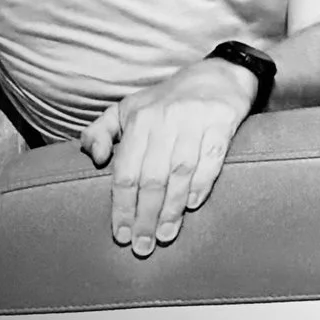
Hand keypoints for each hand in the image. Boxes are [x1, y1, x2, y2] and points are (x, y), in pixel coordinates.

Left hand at [80, 58, 259, 255]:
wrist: (219, 73)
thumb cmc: (168, 100)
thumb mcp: (127, 108)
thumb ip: (100, 131)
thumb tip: (95, 159)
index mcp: (140, 119)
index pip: (125, 170)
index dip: (122, 206)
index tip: (121, 234)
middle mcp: (165, 119)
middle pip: (152, 177)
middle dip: (145, 216)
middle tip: (143, 245)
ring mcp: (196, 119)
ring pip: (180, 172)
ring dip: (171, 208)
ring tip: (165, 235)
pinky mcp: (223, 120)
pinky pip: (212, 157)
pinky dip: (202, 183)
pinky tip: (193, 205)